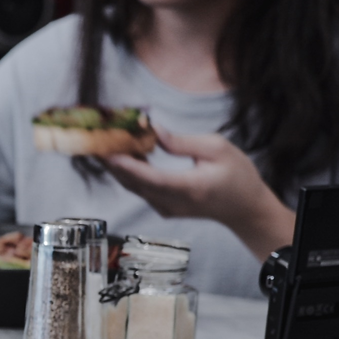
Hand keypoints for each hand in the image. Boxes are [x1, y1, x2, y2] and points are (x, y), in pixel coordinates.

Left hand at [101, 126, 294, 259]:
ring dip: (117, 164)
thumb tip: (152, 129)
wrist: (244, 208)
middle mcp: (171, 203)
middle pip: (133, 182)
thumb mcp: (217, 149)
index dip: (126, 164)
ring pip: (132, 185)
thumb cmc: (237, 174)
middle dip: (112, 160)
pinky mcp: (161, 207)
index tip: (107, 151)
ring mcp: (164, 208)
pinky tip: (123, 151)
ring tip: (103, 141)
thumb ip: (181, 142)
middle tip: (95, 138)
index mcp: (188, 188)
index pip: (150, 178)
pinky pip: (139, 188)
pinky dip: (128, 170)